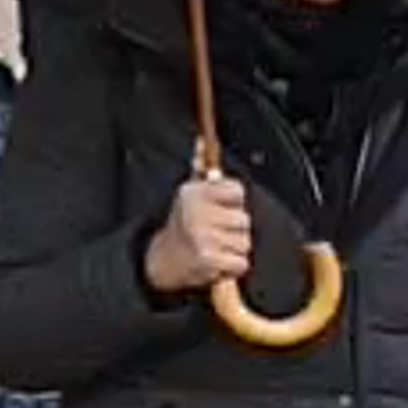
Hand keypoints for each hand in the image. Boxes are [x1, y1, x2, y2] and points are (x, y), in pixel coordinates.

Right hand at [142, 165, 254, 300]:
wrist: (163, 260)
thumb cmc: (184, 224)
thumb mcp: (189, 193)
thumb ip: (200, 165)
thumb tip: (201, 140)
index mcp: (193, 193)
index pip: (237, 191)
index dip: (232, 203)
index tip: (220, 209)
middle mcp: (197, 213)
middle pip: (244, 220)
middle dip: (234, 229)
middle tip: (215, 232)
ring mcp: (203, 237)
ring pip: (244, 243)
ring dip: (233, 249)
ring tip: (215, 247)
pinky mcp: (209, 260)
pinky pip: (241, 263)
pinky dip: (232, 267)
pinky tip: (217, 262)